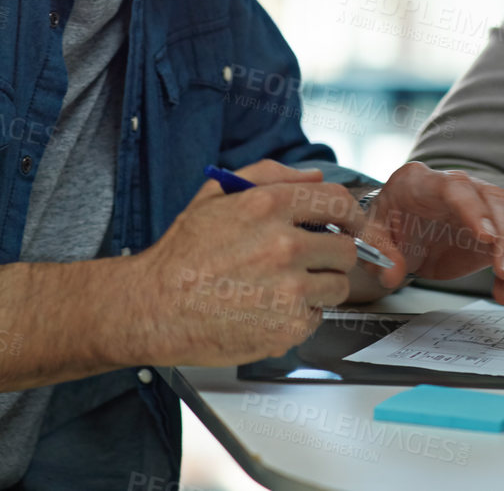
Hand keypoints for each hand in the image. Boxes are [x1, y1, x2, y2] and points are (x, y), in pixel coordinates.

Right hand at [128, 160, 365, 365]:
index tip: (348, 225)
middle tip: (309, 262)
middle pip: (345, 249)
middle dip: (332, 254)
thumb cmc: (181, 255)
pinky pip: (317, 318)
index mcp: (269, 206)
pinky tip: (270, 310)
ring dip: (319, 287)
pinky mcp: (287, 327)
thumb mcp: (215, 195)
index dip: (350, 214)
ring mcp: (288, 289)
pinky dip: (300, 317)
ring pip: (338, 286)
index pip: (339, 201)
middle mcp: (284, 245)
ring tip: (284, 288)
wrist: (153, 307)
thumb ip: (268, 176)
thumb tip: (312, 178)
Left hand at [360, 163, 503, 306]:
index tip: (487, 238)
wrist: (402, 225)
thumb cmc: (390, 222)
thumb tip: (392, 274)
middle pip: (495, 200)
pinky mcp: (496, 230)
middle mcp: (460, 187)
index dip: (473, 210)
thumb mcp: (373, 236)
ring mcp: (482, 207)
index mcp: (423, 182)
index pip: (455, 187)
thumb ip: (380, 253)